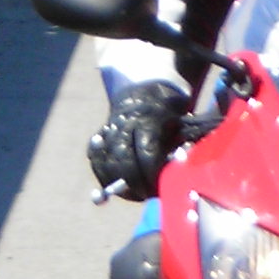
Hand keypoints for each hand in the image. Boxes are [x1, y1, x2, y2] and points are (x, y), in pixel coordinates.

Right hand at [87, 81, 191, 199]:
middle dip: (132, 184)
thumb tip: (176, 174)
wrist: (148, 82)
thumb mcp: (182, 120)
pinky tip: (109, 183)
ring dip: (113, 182)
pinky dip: (100, 171)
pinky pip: (95, 155)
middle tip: (144, 195)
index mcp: (150, 118)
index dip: (151, 175)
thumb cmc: (171, 107)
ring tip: (129, 194)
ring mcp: (111, 127)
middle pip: (122, 159)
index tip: (157, 188)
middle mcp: (126, 122)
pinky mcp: (102, 132)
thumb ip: (179, 145)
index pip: (146, 153)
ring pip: (104, 159)